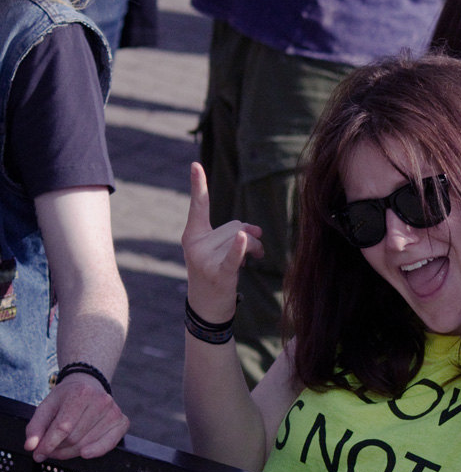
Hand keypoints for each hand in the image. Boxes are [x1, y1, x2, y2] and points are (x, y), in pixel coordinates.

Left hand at [24, 375, 127, 461]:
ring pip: (88, 444)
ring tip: (63, 447)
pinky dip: (96, 452)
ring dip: (71, 452)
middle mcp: (102, 400)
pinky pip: (109, 444)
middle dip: (58, 448)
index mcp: (81, 393)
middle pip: (74, 438)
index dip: (48, 445)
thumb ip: (35, 426)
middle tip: (50, 449)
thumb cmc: (66, 398)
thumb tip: (31, 446)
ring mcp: (114, 411)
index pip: (63, 427)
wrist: (89, 385)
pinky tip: (85, 453)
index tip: (37, 455)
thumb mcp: (47, 405)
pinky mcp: (122, 421)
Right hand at [181, 163, 263, 319]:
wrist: (208, 307)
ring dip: (254, 248)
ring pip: (243, 238)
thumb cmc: (215, 273)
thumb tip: (256, 230)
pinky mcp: (218, 274)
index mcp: (192, 235)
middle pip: (235, 225)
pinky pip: (232, 257)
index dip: (198, 185)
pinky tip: (243, 240)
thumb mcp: (220, 250)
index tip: (195, 164)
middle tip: (248, 253)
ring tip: (250, 262)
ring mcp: (205, 260)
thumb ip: (237, 233)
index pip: (198, 207)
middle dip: (248, 236)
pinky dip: (240, 250)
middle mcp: (196, 245)